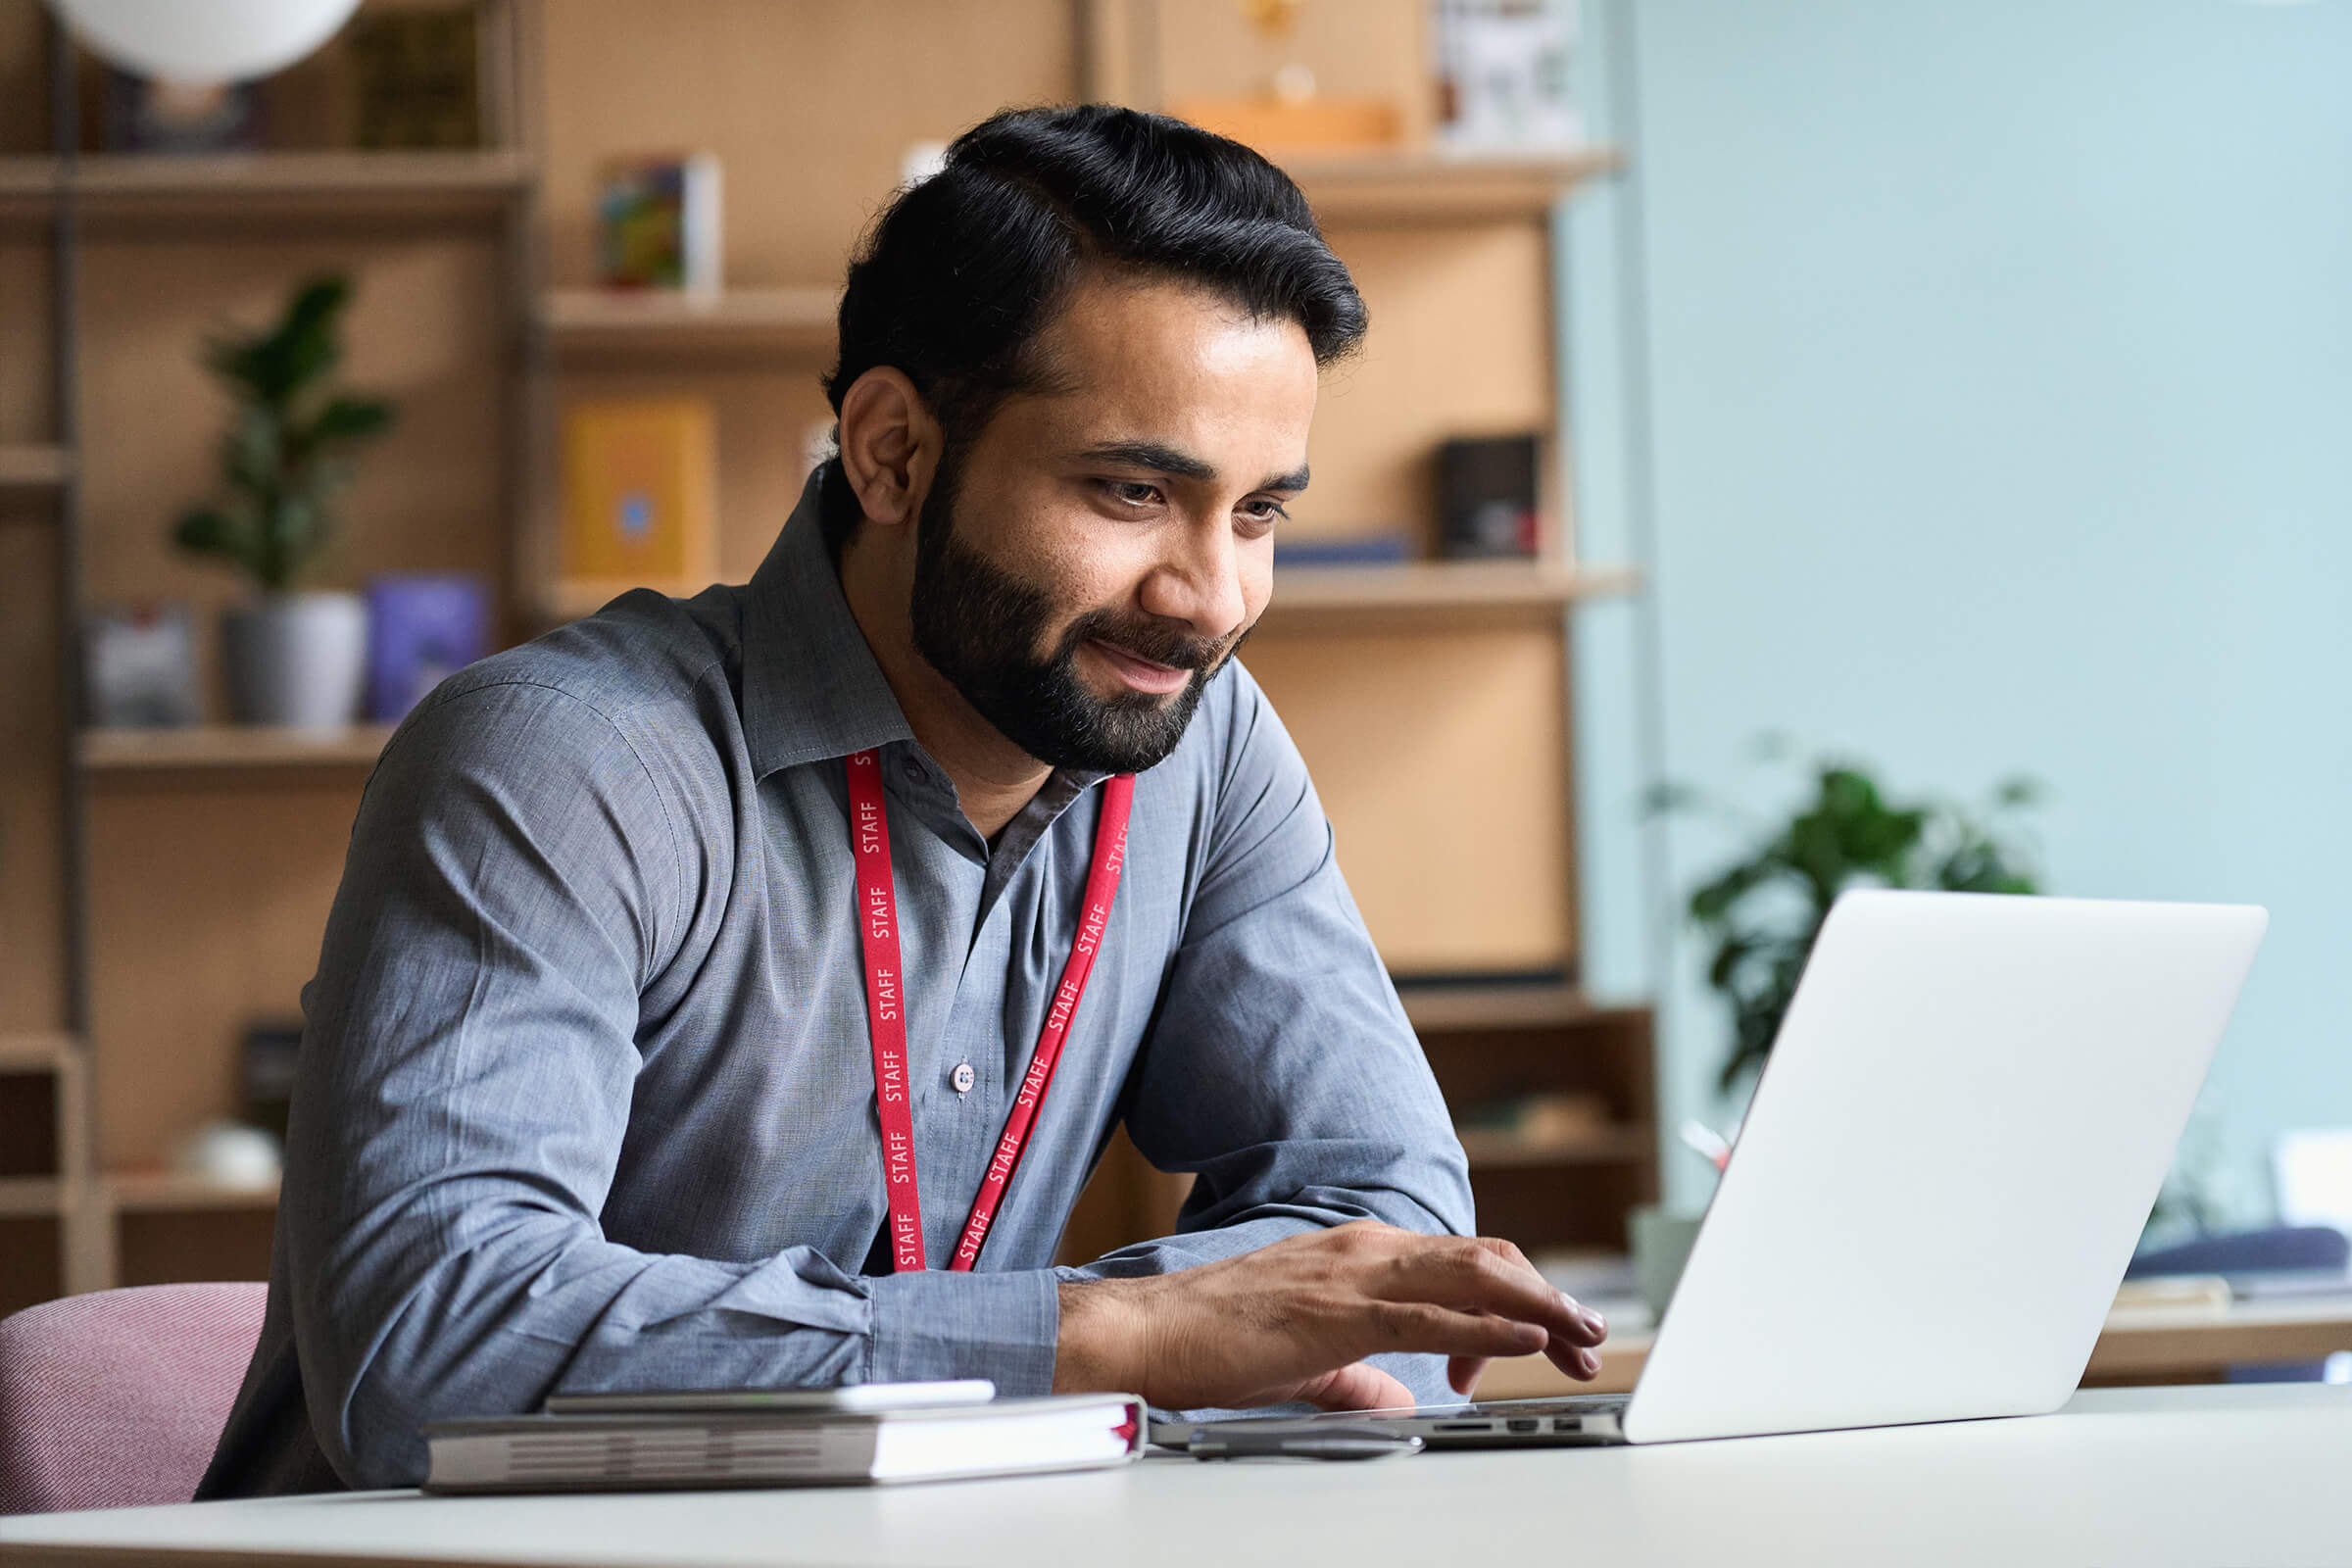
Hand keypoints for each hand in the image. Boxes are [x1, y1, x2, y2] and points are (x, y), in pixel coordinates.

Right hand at [1051, 1220, 1607, 1410]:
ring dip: (1538, 1305)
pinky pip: (1430, 1314)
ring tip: (1582, 1332)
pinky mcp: (1339, 1312)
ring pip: (1472, 1276)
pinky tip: (1525, 1340)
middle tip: (1589, 1337)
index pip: (1463, 1264)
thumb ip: (1360, 1376)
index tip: (1548, 1339)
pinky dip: (1488, 1325)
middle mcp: (1366, 1249)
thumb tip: (1402, 1401)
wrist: (1147, 1332)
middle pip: (1485, 1261)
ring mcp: (1354, 1274)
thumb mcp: (1308, 1360)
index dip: (1518, 1297)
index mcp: (1359, 1254)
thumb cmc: (1212, 1340)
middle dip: (1547, 1297)